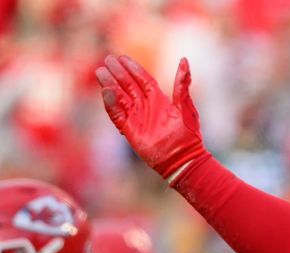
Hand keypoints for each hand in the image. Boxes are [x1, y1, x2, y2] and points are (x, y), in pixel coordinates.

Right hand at [96, 54, 207, 179]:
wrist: (183, 158)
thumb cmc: (188, 134)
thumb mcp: (185, 105)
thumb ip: (182, 84)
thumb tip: (184, 60)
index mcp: (159, 99)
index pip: (142, 79)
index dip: (132, 68)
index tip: (122, 57)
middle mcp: (146, 106)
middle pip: (128, 85)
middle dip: (118, 73)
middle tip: (107, 60)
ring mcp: (137, 118)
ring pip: (120, 98)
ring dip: (110, 85)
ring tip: (100, 73)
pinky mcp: (130, 130)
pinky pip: (117, 115)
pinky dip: (111, 104)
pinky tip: (105, 92)